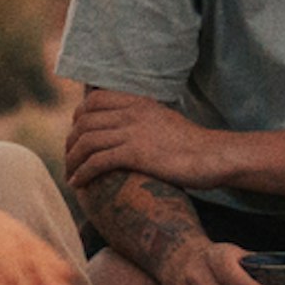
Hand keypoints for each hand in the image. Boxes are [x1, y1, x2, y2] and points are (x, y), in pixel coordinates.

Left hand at [63, 88, 235, 195]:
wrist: (214, 156)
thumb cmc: (194, 145)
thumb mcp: (165, 121)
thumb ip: (144, 120)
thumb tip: (129, 131)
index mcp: (138, 102)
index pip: (94, 100)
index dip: (78, 118)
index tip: (77, 135)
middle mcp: (132, 113)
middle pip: (84, 122)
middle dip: (71, 142)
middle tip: (70, 160)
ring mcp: (132, 132)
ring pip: (86, 142)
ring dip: (72, 160)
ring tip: (71, 175)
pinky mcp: (135, 154)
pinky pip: (97, 161)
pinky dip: (83, 173)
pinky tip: (78, 184)